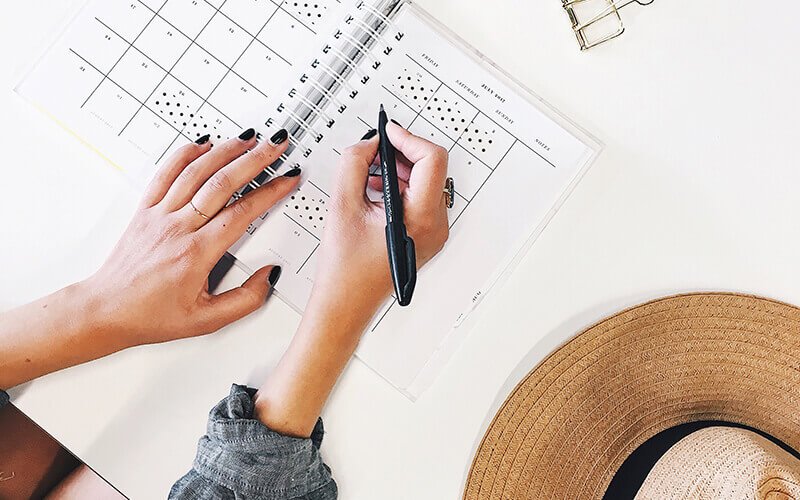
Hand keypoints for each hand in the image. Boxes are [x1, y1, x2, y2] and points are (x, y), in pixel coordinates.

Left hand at [83, 129, 298, 345]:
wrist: (106, 310)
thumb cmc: (151, 316)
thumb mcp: (207, 321)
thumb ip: (245, 300)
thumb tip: (269, 276)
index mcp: (196, 254)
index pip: (242, 212)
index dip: (270, 192)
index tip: (287, 179)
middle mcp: (177, 228)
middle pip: (222, 183)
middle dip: (255, 159)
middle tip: (275, 145)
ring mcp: (159, 215)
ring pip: (196, 172)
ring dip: (225, 150)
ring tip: (248, 138)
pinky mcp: (144, 210)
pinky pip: (165, 173)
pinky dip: (185, 153)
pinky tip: (203, 143)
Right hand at [253, 124, 450, 436]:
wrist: (344, 305)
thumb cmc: (344, 271)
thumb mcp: (342, 206)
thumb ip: (354, 164)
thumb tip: (368, 143)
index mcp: (421, 219)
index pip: (432, 159)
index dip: (408, 139)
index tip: (387, 133)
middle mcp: (435, 226)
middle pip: (431, 168)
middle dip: (401, 153)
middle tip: (374, 149)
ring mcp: (433, 232)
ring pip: (425, 182)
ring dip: (398, 170)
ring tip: (369, 173)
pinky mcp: (424, 235)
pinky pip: (419, 198)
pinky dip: (399, 187)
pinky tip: (374, 190)